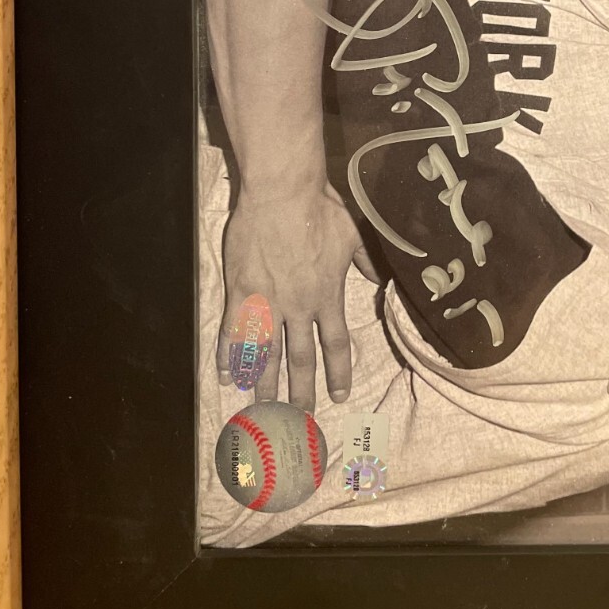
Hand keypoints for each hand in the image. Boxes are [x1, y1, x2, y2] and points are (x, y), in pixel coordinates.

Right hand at [217, 181, 369, 411]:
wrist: (281, 193)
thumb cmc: (319, 209)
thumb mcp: (352, 235)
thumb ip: (365, 262)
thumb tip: (381, 278)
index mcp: (327, 296)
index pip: (335, 344)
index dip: (338, 371)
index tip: (339, 394)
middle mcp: (298, 307)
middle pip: (300, 358)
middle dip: (301, 389)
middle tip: (300, 415)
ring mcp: (267, 302)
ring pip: (266, 353)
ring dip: (264, 382)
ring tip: (263, 407)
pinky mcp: (240, 292)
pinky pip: (234, 332)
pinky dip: (230, 356)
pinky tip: (227, 376)